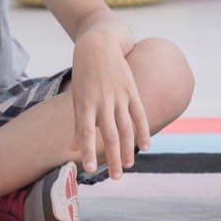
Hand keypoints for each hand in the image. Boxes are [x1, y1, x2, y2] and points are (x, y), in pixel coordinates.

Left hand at [69, 31, 150, 178]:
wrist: (99, 43)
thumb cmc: (84, 73)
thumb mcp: (77, 96)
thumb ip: (79, 123)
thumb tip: (74, 148)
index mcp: (85, 102)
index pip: (87, 132)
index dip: (88, 151)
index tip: (88, 169)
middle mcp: (103, 100)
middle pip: (110, 134)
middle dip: (112, 158)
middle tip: (114, 178)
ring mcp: (119, 95)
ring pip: (126, 127)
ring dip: (128, 149)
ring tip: (128, 166)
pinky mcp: (131, 90)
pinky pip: (139, 114)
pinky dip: (143, 130)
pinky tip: (145, 146)